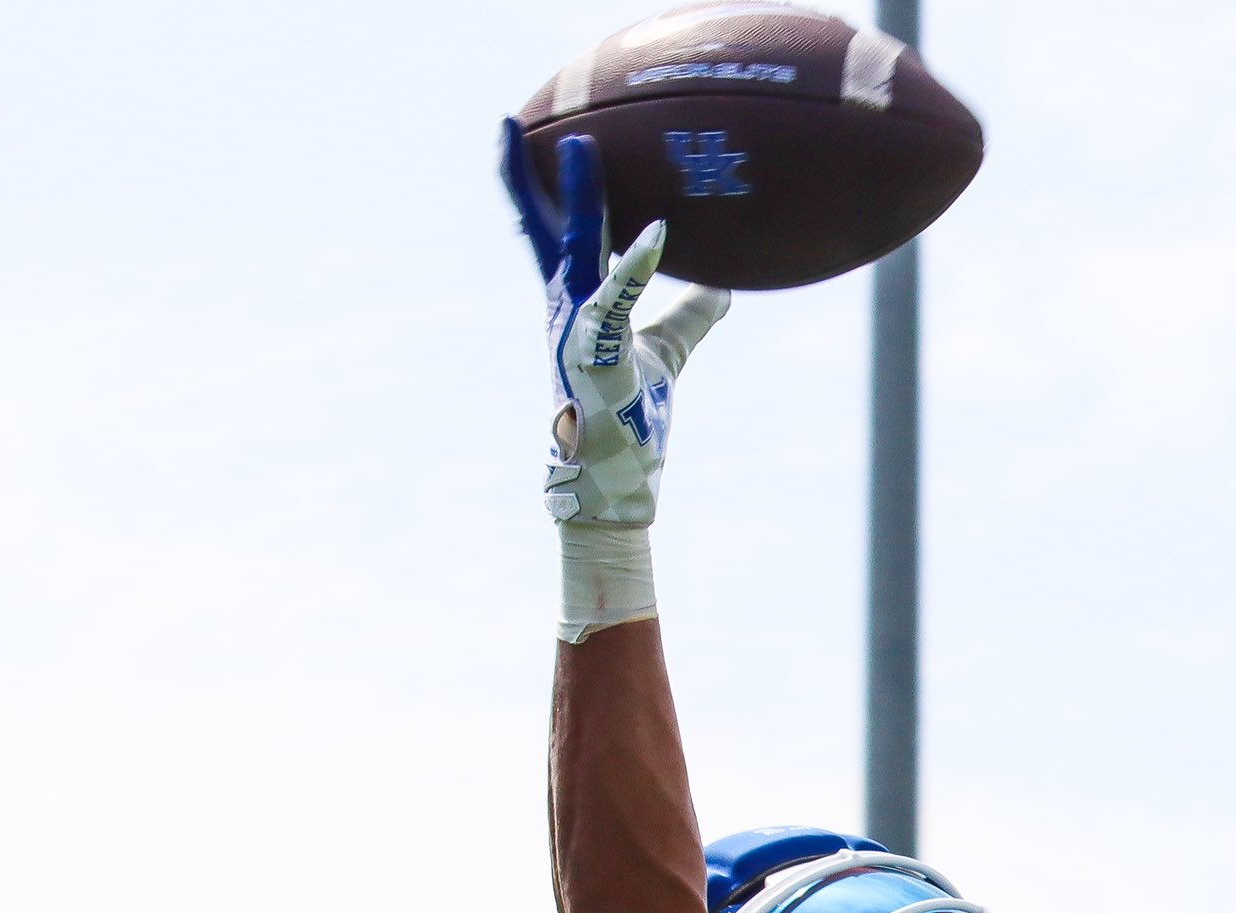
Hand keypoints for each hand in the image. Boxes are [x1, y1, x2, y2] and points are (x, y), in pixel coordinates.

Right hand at [501, 123, 728, 533]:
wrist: (619, 470)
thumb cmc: (633, 414)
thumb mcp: (666, 351)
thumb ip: (690, 316)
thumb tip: (725, 286)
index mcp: (574, 300)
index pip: (552, 232)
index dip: (540, 188)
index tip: (530, 140)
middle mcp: (564, 304)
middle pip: (541, 226)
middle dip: (525, 173)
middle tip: (510, 120)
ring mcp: (574, 324)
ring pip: (571, 247)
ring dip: (576, 197)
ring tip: (580, 147)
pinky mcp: (596, 349)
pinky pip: (616, 298)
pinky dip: (636, 265)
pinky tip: (658, 234)